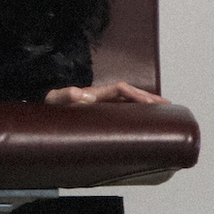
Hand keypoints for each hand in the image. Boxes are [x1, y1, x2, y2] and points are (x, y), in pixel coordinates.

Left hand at [44, 81, 168, 106]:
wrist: (45, 114)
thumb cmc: (49, 107)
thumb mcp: (54, 100)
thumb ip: (64, 96)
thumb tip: (80, 94)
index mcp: (94, 93)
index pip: (120, 89)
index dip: (135, 94)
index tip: (149, 103)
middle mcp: (101, 98)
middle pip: (130, 93)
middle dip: (149, 98)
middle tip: (168, 106)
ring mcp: (103, 107)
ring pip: (130, 103)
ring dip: (147, 106)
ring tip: (166, 113)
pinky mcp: (102, 117)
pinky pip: (123, 114)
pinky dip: (137, 115)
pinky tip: (147, 125)